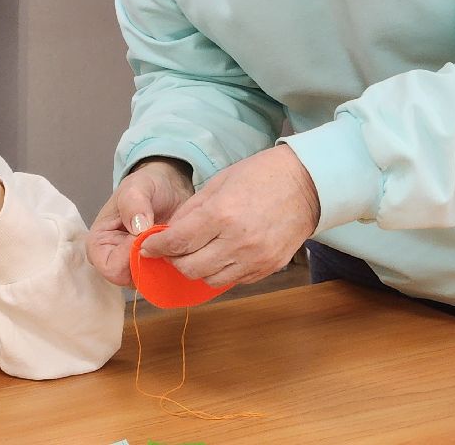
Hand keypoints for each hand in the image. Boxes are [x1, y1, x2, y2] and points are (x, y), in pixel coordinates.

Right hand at [88, 159, 194, 285]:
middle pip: (130, 279)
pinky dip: (174, 266)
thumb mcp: (137, 187)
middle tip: (164, 237)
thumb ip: (133, 204)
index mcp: (99, 243)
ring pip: (149, 282)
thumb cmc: (147, 186)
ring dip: (164, 264)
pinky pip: (164, 279)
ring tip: (173, 240)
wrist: (169, 188)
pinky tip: (180, 248)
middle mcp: (115, 260)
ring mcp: (135, 268)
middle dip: (150, 261)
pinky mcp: (154, 269)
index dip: (130, 256)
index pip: (111, 268)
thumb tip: (139, 228)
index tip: (146, 236)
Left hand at [138, 144, 319, 287]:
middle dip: (174, 260)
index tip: (147, 247)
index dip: (156, 247)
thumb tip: (168, 232)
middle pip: (189, 268)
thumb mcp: (219, 182)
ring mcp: (255, 258)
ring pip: (209, 280)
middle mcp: (237, 241)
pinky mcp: (268, 268)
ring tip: (197, 251)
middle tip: (171, 249)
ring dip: (197, 268)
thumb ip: (191, 210)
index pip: (177, 242)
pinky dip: (221, 271)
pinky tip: (222, 253)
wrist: (308, 185)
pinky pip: (233, 280)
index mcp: (222, 214)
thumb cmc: (262, 176)